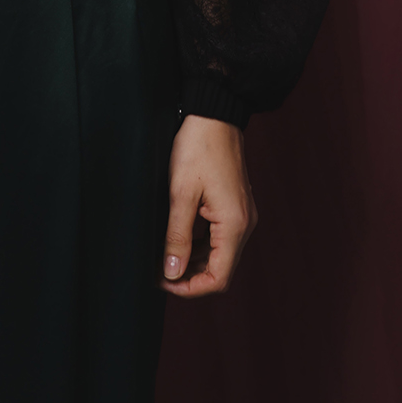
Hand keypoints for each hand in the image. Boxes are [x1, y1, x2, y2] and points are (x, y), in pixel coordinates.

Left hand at [160, 114, 256, 297]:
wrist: (214, 114)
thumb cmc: (198, 148)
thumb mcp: (180, 193)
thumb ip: (176, 236)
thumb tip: (172, 272)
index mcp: (235, 225)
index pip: (218, 278)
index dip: (190, 287)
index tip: (163, 281)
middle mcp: (244, 225)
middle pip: (220, 269)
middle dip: (188, 275)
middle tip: (157, 269)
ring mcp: (240, 216)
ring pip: (217, 254)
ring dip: (191, 259)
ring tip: (161, 253)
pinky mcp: (234, 207)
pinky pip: (217, 236)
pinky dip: (198, 243)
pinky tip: (175, 235)